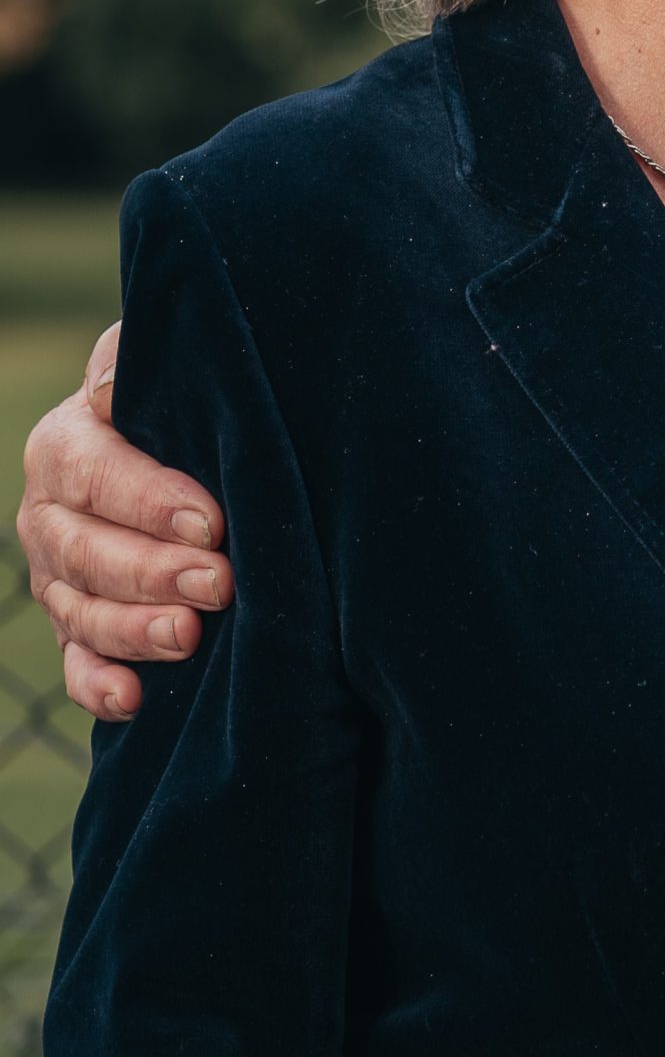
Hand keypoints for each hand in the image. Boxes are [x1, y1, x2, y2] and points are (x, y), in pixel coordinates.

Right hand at [17, 323, 232, 720]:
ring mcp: (57, 574)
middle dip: (154, 573)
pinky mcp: (76, 621)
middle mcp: (48, 512)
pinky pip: (76, 662)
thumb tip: (122, 381)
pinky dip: (98, 683)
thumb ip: (146, 366)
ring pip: (82, 611)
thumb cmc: (182, 388)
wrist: (175, 429)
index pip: (99, 475)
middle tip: (220, 582)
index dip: (152, 501)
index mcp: (64, 443)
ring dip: (134, 631)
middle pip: (88, 552)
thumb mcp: (164, 361)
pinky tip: (133, 699)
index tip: (212, 522)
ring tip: (191, 637)